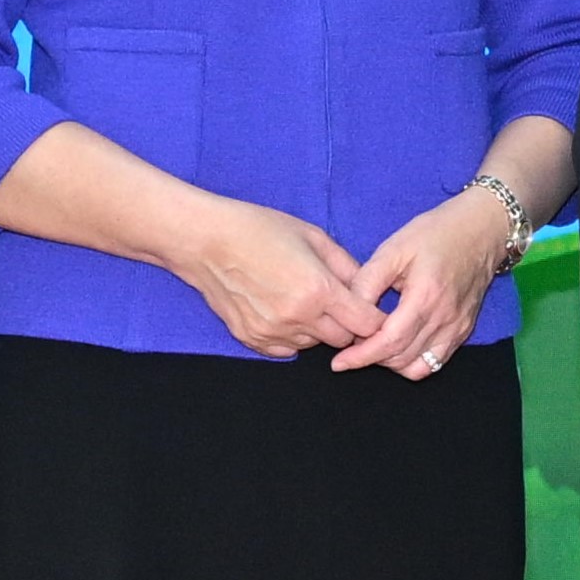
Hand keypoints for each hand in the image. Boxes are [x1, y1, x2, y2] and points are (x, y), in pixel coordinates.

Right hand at [181, 203, 386, 360]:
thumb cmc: (259, 229)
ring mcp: (273, 332)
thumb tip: (368, 288)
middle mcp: (298, 317)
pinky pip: (286, 350)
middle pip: (342, 340)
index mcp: (318, 289)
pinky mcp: (252, 339)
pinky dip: (291, 336)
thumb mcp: (313, 236)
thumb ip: (346, 265)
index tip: (370, 310)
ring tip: (300, 298)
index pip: (365, 324)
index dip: (374, 318)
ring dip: (316, 329)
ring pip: (313, 345)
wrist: (205, 241)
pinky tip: (280, 309)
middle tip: (334, 301)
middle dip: (345, 324)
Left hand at [334, 181, 525, 379]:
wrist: (482, 230)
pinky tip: (399, 350)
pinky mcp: (463, 331)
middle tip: (352, 347)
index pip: (389, 342)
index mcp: (425, 297)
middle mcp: (444, 319)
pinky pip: (435, 363)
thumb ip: (368, 281)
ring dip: (390, 364)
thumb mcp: (394, 248)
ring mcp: (457, 328)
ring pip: (417, 367)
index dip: (361, 356)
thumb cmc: (437, 233)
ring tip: (374, 347)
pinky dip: (413, 364)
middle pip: (401, 358)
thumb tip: (347, 309)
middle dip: (371, 359)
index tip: (340, 362)